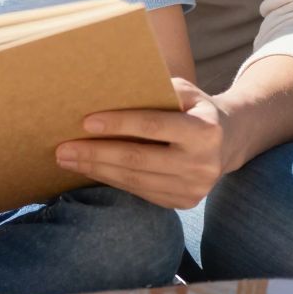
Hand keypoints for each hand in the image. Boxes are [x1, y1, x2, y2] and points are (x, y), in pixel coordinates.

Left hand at [55, 78, 226, 209]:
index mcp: (205, 131)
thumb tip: (109, 90)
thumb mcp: (185, 91)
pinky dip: (113, 180)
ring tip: (68, 161)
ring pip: (135, 180)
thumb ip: (156, 90)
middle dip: (96, 154)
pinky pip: (140, 191)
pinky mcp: (183, 203)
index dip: (118, 124)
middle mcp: (202, 164)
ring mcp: (194, 189)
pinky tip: (91, 170)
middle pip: (138, 159)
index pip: (153, 126)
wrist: (229, 141)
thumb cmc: (195, 108)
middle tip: (63, 149)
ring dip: (97, 170)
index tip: (85, 122)